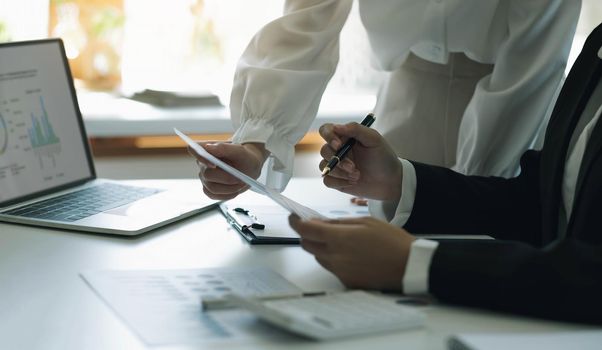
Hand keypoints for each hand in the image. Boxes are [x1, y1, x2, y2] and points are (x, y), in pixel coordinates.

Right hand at [190, 142, 267, 199]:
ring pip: (211, 188)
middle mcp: (202, 163)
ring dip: (229, 188)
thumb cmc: (244, 157)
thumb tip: (208, 147)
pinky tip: (235, 190)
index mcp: (207, 149)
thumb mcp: (240, 151)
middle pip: (207, 174)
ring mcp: (204, 177)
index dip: (199, 156)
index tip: (214, 164)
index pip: (193, 149)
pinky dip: (227, 195)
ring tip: (240, 183)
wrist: (250, 168)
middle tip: (240, 178)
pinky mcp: (208, 189)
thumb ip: (224, 148)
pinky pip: (213, 195)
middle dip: (226, 178)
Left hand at [289, 215, 415, 290]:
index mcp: (339, 238)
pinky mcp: (346, 282)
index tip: (294, 217)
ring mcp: (340, 271)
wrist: (408, 266)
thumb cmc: (391, 241)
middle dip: (307, 234)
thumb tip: (321, 223)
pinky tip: (349, 254)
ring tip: (339, 241)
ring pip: (318, 257)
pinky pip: (331, 268)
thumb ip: (339, 223)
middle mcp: (335, 256)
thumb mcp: (366, 222)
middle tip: (316, 227)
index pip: (306, 230)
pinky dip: (333, 259)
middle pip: (307, 245)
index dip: (296, 222)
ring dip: (320, 247)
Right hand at [319, 122, 401, 200]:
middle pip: (324, 151)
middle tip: (353, 167)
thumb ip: (356, 129)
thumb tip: (337, 127)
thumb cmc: (383, 158)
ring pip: (324, 167)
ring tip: (357, 176)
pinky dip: (339, 182)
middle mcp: (338, 150)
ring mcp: (336, 165)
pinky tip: (352, 182)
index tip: (338, 145)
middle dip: (339, 161)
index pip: (326, 130)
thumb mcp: (374, 139)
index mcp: (345, 137)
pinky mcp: (336, 180)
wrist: (390, 181)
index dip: (328, 136)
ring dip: (340, 173)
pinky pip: (327, 180)